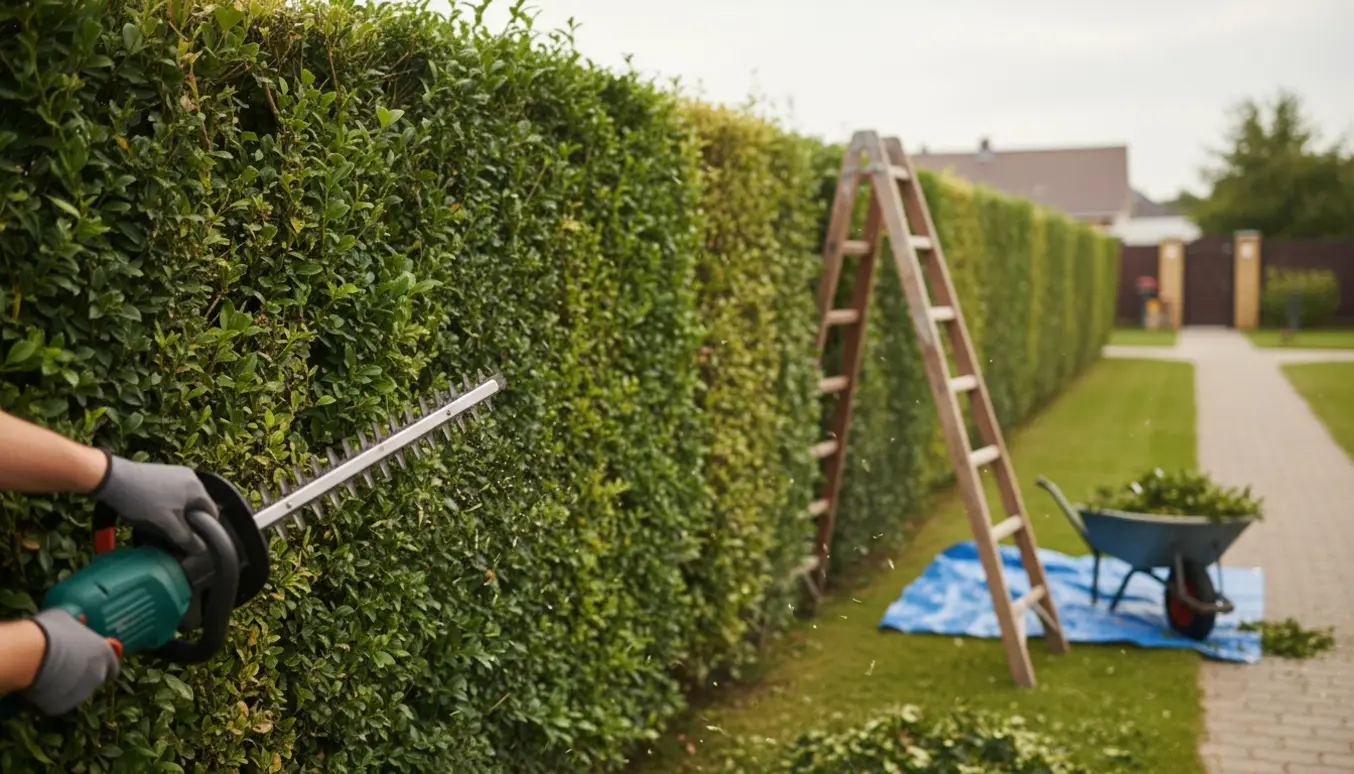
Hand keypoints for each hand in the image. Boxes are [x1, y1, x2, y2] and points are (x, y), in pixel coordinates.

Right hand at [22, 609, 120, 715]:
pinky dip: (49, 695)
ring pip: (75, 691)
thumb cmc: (49, 632)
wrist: (28, 655)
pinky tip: (36, 684)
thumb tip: (79, 617)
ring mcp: (80, 694)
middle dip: (82, 672)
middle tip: (63, 662)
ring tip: (45, 671)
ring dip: (66, 684)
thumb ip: (77, 622)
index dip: (101, 661)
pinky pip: (56, 701)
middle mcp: (98, 676)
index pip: (112, 663)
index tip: (88, 656)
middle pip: (94, 677)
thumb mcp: (66, 618)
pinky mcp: (60, 707)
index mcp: (105, 655)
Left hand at [89, 453, 214, 553]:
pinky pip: (171, 494)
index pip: (212, 514)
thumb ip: (186, 539)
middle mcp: (190, 477)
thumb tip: (201, 550)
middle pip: (196, 508)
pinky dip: (166, 506)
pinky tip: (151, 513)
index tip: (192, 543)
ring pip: (182, 502)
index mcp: (197, 488)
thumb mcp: (166, 525)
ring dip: (175, 516)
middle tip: (173, 537)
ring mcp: (175, 473)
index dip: (205, 531)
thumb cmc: (143, 501)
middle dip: (187, 523)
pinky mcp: (161, 472)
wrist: (112, 479)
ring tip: (159, 526)